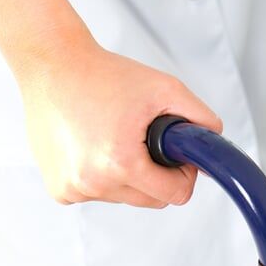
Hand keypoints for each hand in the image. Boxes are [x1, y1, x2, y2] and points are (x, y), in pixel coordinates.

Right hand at [17, 31, 222, 207]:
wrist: (51, 64)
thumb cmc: (103, 74)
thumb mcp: (163, 87)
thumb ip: (198, 116)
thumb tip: (214, 141)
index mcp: (120, 163)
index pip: (174, 195)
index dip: (182, 174)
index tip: (175, 155)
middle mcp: (93, 182)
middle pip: (150, 200)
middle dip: (155, 175)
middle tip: (143, 140)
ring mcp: (73, 189)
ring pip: (123, 198)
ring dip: (126, 175)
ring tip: (112, 137)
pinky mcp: (59, 189)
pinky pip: (96, 193)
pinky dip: (100, 176)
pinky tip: (91, 146)